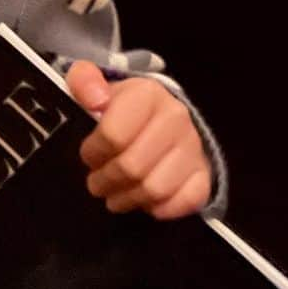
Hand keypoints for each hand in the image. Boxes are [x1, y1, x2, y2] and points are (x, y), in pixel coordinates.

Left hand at [67, 61, 211, 218]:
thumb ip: (84, 81)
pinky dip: (160, 208)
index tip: (88, 155)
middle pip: (132, 167)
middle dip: (106, 181)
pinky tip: (144, 200)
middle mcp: (176, 117)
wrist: (161, 117)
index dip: (93, 152)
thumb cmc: (123, 106)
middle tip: (96, 183)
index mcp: (148, 93)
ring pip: (155, 190)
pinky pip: (184, 202)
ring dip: (128, 199)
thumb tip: (94, 98)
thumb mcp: (96, 84)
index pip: (113, 135)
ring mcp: (193, 147)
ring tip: (114, 195)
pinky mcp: (204, 174)